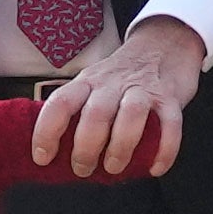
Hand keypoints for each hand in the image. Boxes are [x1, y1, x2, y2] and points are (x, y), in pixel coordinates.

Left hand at [35, 15, 203, 183]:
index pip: (61, 103)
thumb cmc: (123, 75)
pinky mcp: (170, 98)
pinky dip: (164, 149)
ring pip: (131, 115)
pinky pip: (170, 125)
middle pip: (96, 113)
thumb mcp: (94, 83)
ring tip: (113, 167)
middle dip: (86, 147)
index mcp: (88, 81)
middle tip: (82, 169)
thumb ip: (79, 111)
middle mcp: (113, 83)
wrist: (165, 43)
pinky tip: (155, 169)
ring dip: (120, 146)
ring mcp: (144, 89)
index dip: (47, 131)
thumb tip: (56, 153)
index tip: (42, 158)